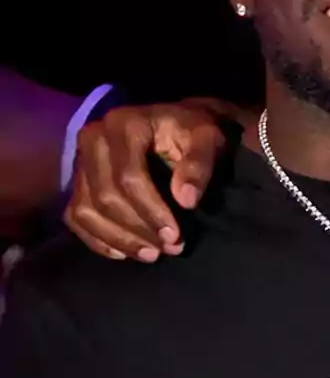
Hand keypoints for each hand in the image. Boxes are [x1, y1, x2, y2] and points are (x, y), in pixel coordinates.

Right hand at [63, 100, 239, 261]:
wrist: (175, 123)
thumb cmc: (192, 131)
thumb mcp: (207, 138)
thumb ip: (199, 163)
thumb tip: (186, 200)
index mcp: (125, 123)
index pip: (130, 176)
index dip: (151, 210)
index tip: (174, 235)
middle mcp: (94, 138)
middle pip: (106, 195)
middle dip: (137, 228)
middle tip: (167, 248)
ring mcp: (80, 160)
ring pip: (87, 209)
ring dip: (118, 238)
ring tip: (150, 254)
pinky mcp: (77, 180)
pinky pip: (75, 216)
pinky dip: (96, 238)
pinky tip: (123, 253)